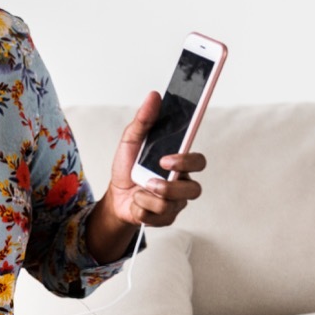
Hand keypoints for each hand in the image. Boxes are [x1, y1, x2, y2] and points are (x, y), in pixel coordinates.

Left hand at [85, 93, 206, 262]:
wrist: (115, 195)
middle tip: (150, 181)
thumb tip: (154, 95)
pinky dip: (141, 210)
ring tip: (137, 191)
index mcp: (179, 163)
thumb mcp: (131, 141)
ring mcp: (176, 203)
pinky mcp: (166, 218)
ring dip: (149, 198)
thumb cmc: (128, 167)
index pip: (199, 161)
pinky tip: (136, 204)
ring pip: (173, 205)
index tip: (168, 159)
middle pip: (194, 189)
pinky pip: (160, 218)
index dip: (188, 161)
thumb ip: (144, 120)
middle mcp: (182, 183)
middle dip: (169, 186)